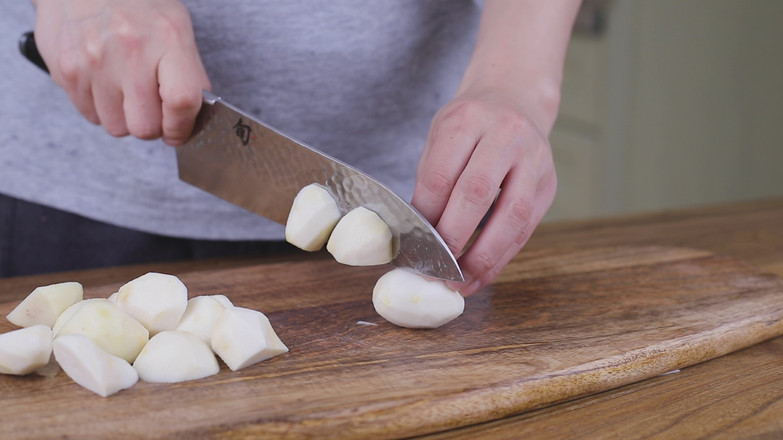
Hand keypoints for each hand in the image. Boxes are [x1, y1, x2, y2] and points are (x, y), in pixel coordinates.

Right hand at [33, 0, 209, 145]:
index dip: (181, 127)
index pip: (181, 101)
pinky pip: (90, 116)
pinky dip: (101, 108)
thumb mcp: (176, 28)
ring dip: (124, 118)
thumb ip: (191, 73)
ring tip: (126, 90)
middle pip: (145, 127)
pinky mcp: (67, 71)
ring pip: (116, 128)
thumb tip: (196, 115)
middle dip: (152, 126)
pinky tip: (105, 83)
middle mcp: (129, 52)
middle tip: (151, 109)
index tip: (178, 132)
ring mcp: (94, 63)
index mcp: (166, 40)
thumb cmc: (137, 7)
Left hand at [412, 90, 556, 295]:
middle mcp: (506, 135)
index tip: (412, 244)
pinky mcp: (548, 185)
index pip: (442, 174)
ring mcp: (535, 160)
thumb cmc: (469, 125)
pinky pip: (526, 228)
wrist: (514, 99)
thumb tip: (417, 233)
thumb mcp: (441, 136)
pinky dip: (502, 257)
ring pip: (512, 216)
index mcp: (468, 119)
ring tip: (460, 283)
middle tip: (434, 269)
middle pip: (478, 192)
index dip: (426, 214)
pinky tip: (482, 275)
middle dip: (454, 238)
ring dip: (484, 256)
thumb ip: (431, 178)